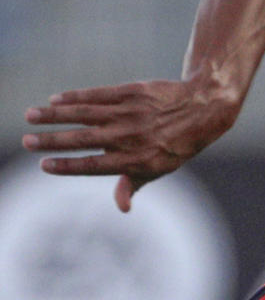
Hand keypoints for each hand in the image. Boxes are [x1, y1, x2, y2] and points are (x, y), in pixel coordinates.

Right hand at [22, 79, 240, 212]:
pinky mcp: (131, 91)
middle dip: (51, 141)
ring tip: (31, 115)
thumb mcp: (159, 168)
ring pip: (84, 114)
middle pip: (81, 139)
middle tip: (26, 141)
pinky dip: (75, 96)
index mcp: (135, 160)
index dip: (67, 166)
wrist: (202, 107)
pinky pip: (97, 94)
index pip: (92, 165)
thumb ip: (134, 184)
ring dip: (55, 114)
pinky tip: (56, 99)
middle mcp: (129, 137)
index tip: (43, 165)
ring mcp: (129, 113)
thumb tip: (121, 207)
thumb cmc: (176, 143)